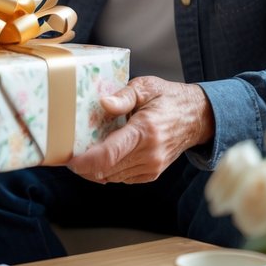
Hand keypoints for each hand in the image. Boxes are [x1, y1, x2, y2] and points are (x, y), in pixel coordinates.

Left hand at [66, 76, 214, 183]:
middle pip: (107, 169)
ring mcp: (152, 167)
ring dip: (94, 169)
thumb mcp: (145, 87)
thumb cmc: (167, 98)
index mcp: (145, 131)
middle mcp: (149, 153)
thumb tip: (104, 103)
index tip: (70, 160)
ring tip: (83, 155)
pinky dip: (108, 171)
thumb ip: (122, 96)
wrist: (196, 117)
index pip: (110, 154)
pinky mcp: (152, 173)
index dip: (86, 161)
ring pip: (112, 177)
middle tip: (69, 154)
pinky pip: (122, 178)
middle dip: (84, 166)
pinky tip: (102, 157)